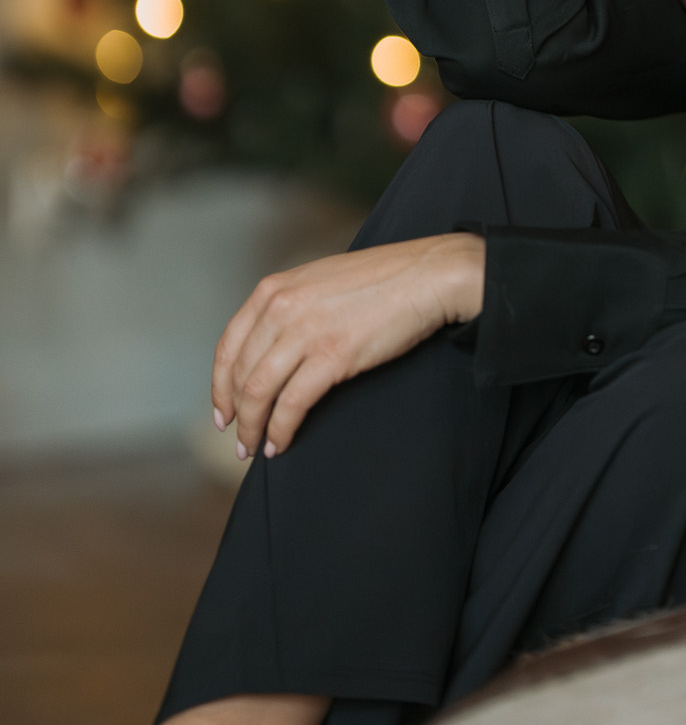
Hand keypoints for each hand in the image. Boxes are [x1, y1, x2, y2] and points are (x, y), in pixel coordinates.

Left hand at [211, 232, 484, 459]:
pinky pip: (292, 404)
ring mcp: (306, 331)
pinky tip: (280, 443)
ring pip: (259, 392)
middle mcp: (282, 307)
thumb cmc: (381, 279)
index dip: (219, 385)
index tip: (223, 410)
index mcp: (275, 288)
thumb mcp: (319, 281)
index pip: (229, 345)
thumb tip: (272, 348)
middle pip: (240, 373)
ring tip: (254, 449)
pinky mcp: (333, 356)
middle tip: (238, 438)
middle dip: (235, 413)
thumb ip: (290, 306)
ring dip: (252, 428)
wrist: (427, 276)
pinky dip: (280, 429)